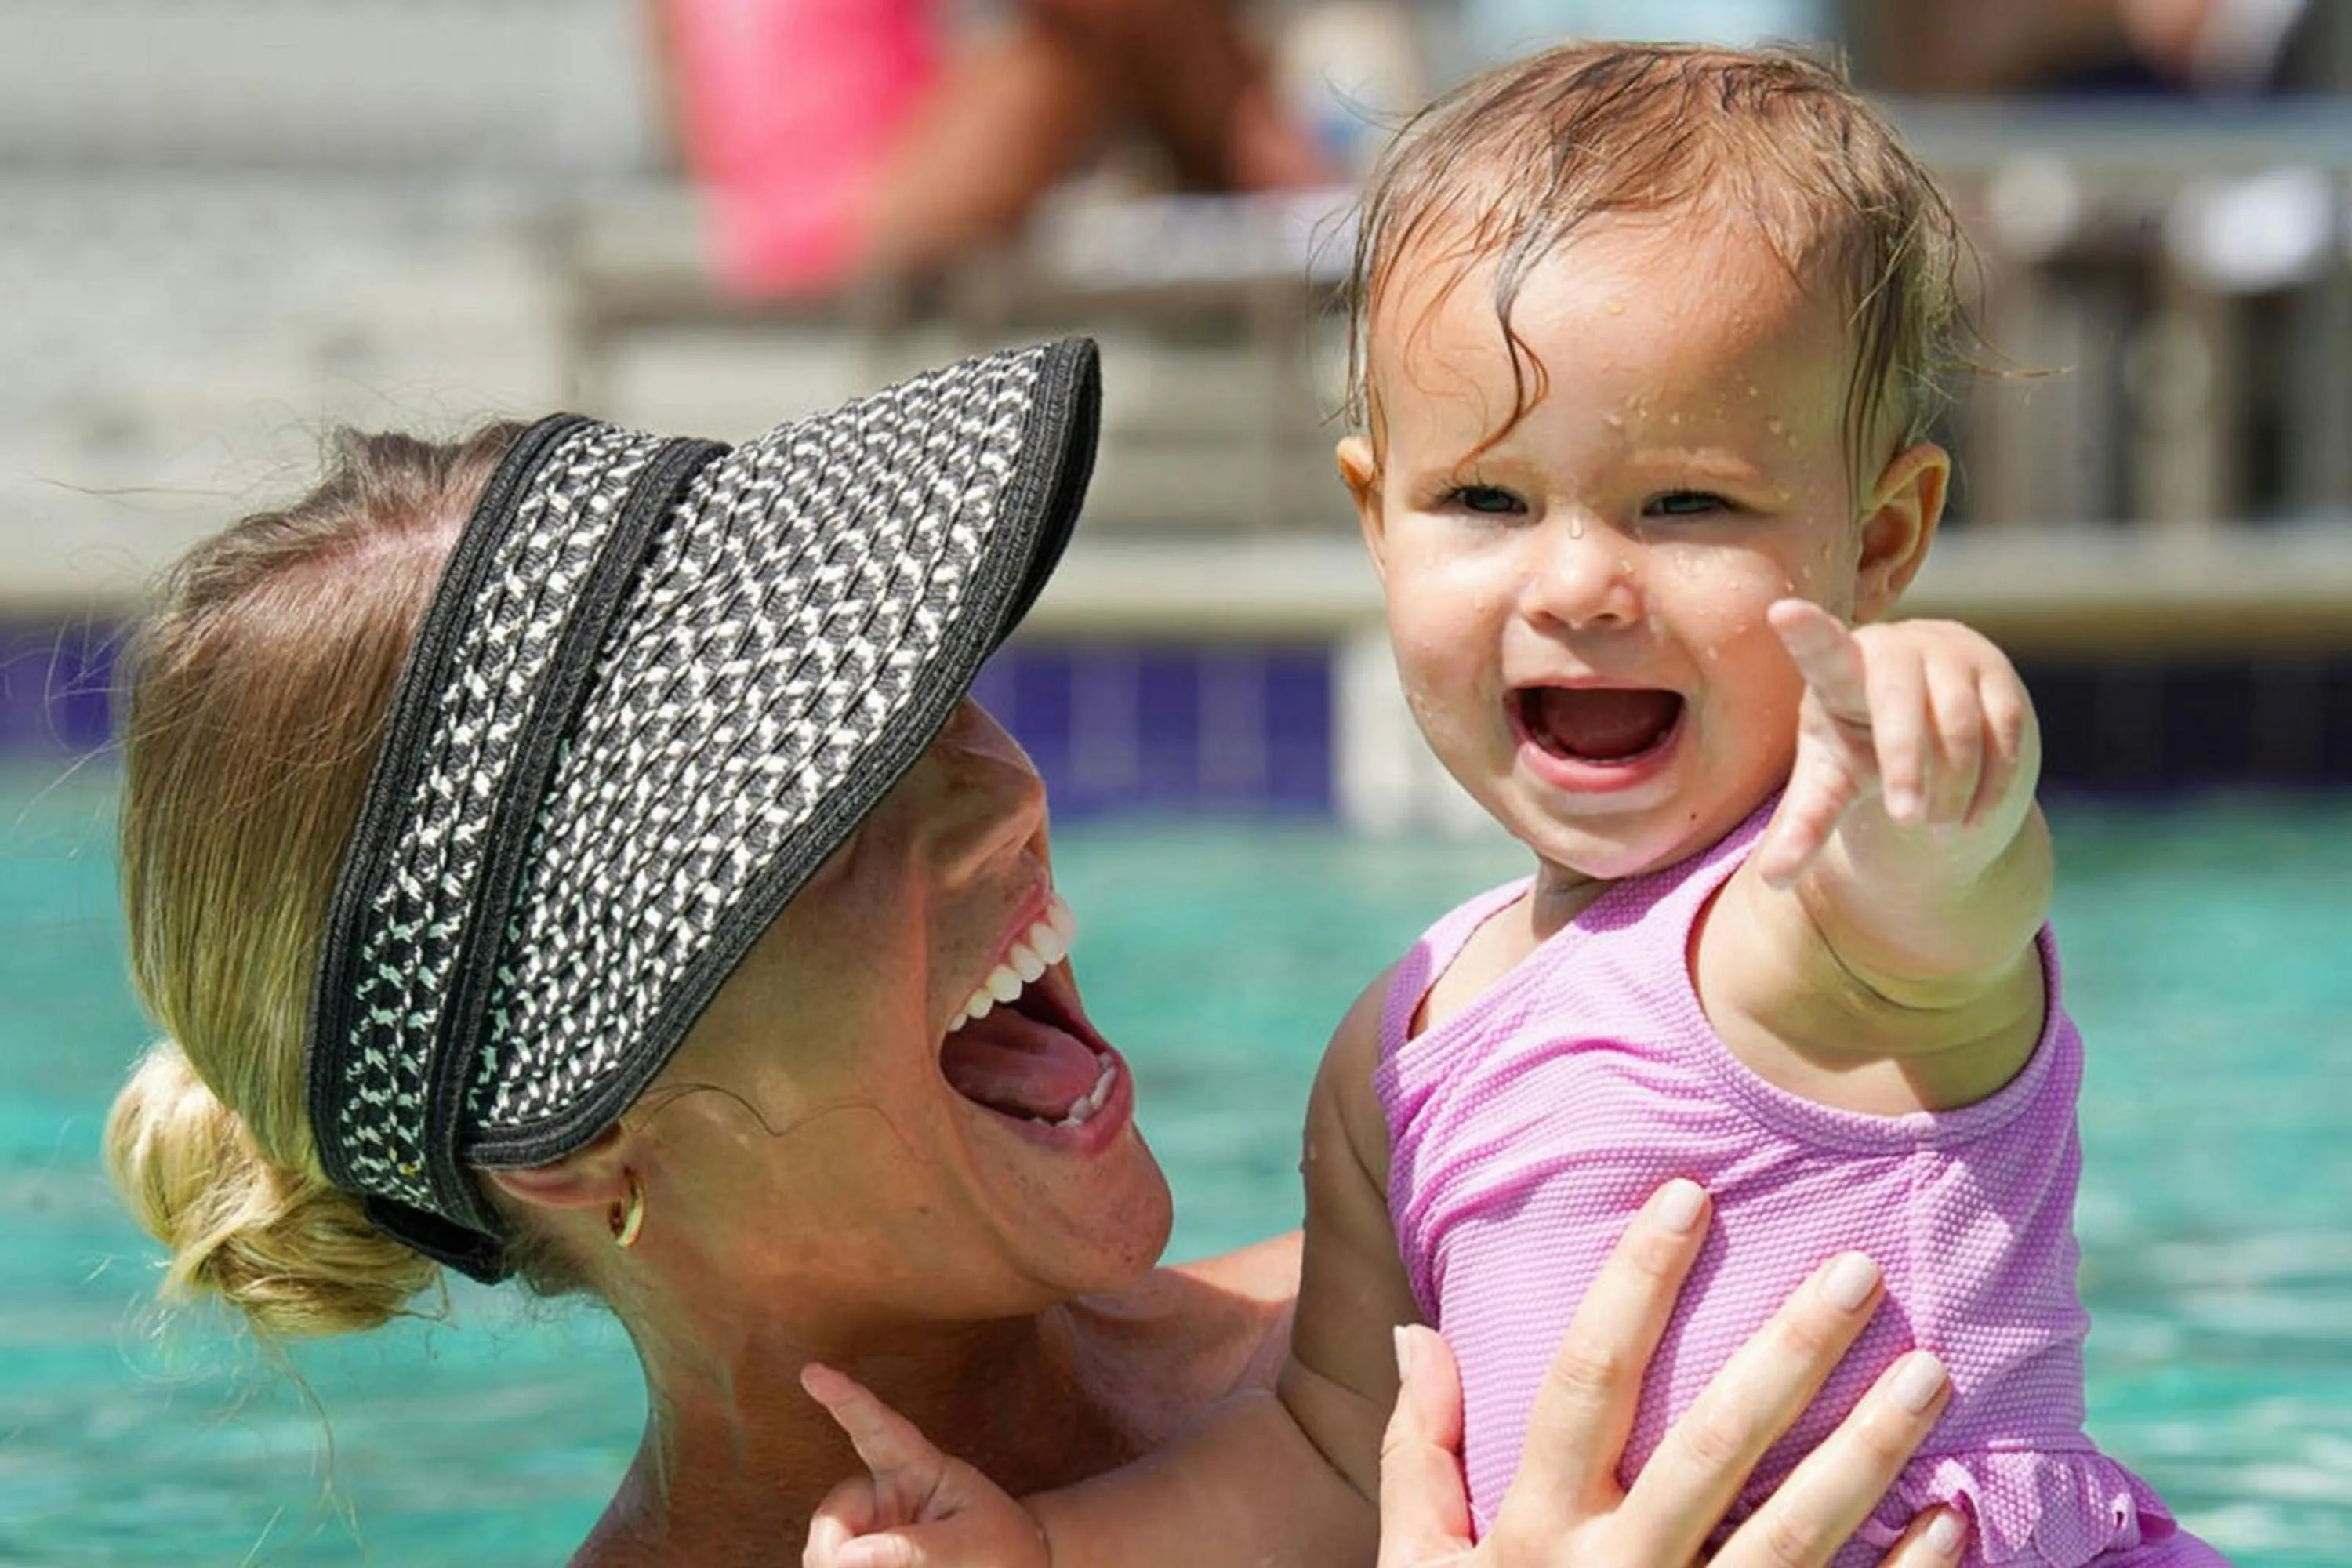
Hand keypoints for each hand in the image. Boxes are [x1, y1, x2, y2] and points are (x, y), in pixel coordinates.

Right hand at [801, 1363, 1050, 1567]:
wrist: (1016, 1566)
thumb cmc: (1003, 1546)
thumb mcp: (970, 1544)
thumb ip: (912, 1550)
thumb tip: (844, 1560)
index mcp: (919, 1469)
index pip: (878, 1429)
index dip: (845, 1400)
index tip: (813, 1371)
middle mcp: (887, 1493)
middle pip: (835, 1512)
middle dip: (832, 1547)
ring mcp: (874, 1525)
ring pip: (828, 1544)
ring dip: (837, 1564)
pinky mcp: (867, 1553)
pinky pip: (835, 1561)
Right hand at [1377, 1180, 1967, 1567]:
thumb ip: (1420, 1455)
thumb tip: (1419, 1332)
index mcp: (1532, 1529)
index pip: (1585, 1377)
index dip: (1635, 1281)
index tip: (1688, 1194)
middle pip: (1712, 1443)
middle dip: (1790, 1351)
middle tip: (1860, 1267)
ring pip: (1796, 1532)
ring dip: (1871, 1450)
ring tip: (1933, 1368)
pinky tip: (1956, 1511)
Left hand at [1754, 601, 2037, 888]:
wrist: (1931, 716)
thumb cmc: (1862, 745)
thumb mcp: (1830, 782)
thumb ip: (1801, 827)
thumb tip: (1770, 882)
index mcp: (1839, 674)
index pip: (1822, 652)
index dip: (1807, 635)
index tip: (1782, 612)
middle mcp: (1892, 652)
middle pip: (1898, 704)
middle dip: (1905, 765)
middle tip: (1907, 819)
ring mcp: (1949, 656)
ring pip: (1957, 725)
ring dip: (1949, 786)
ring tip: (1934, 826)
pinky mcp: (1998, 676)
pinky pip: (2002, 732)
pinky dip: (1990, 784)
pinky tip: (1970, 818)